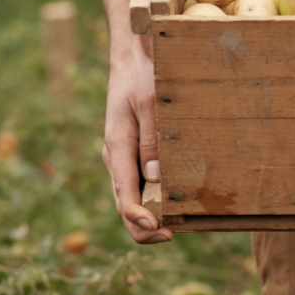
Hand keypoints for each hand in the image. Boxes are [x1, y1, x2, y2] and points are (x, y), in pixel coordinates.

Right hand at [102, 41, 172, 244]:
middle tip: (173, 235)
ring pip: (131, 198)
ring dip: (149, 216)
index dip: (140, 219)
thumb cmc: (142, 77)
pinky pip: (138, 184)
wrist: (132, 58)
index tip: (160, 231)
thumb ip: (152, 140)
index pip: (124, 195)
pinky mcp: (132, 153)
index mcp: (117, 148)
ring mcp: (122, 158)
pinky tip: (173, 204)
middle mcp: (116, 158)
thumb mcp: (150, 103)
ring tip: (178, 227)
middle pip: (124, 205)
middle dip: (145, 227)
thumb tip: (155, 178)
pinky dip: (151, 200)